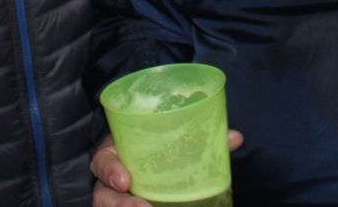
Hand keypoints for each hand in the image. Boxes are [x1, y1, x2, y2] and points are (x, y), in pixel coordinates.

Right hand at [89, 131, 243, 205]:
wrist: (153, 159)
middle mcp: (112, 179)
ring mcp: (118, 198)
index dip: (109, 170)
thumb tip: (235, 138)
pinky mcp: (128, 205)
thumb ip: (201, 137)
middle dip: (119, 205)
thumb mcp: (171, 138)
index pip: (102, 161)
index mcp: (117, 153)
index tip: (125, 180)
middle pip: (103, 195)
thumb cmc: (159, 145)